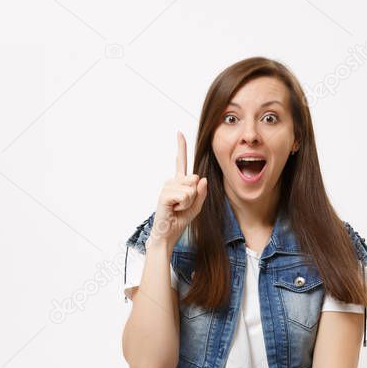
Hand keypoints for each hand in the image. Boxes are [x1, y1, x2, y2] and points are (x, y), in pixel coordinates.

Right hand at [151, 131, 207, 247]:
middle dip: (195, 196)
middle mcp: (171, 181)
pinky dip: (184, 205)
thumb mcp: (196, 207)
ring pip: (191, 189)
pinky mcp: (165, 195)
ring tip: (178, 209)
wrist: (167, 235)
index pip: (181, 161)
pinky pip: (185, 195)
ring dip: (189, 203)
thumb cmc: (179, 221)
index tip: (179, 133)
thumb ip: (201, 193)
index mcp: (179, 182)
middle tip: (183, 207)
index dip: (181, 147)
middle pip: (195, 179)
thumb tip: (201, 179)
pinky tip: (174, 210)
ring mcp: (167, 187)